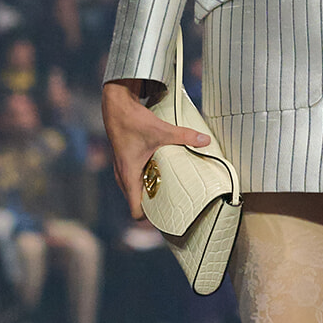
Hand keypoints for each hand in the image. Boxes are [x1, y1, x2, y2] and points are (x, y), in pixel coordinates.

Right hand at [101, 77, 210, 220]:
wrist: (116, 106)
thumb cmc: (133, 121)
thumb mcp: (161, 130)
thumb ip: (184, 136)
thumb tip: (206, 140)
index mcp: (129, 175)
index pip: (134, 209)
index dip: (149, 217)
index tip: (164, 216)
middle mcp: (122, 175)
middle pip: (135, 201)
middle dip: (151, 205)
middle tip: (170, 204)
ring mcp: (121, 167)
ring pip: (133, 189)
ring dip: (147, 192)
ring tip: (166, 191)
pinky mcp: (124, 159)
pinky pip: (132, 178)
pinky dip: (143, 181)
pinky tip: (158, 174)